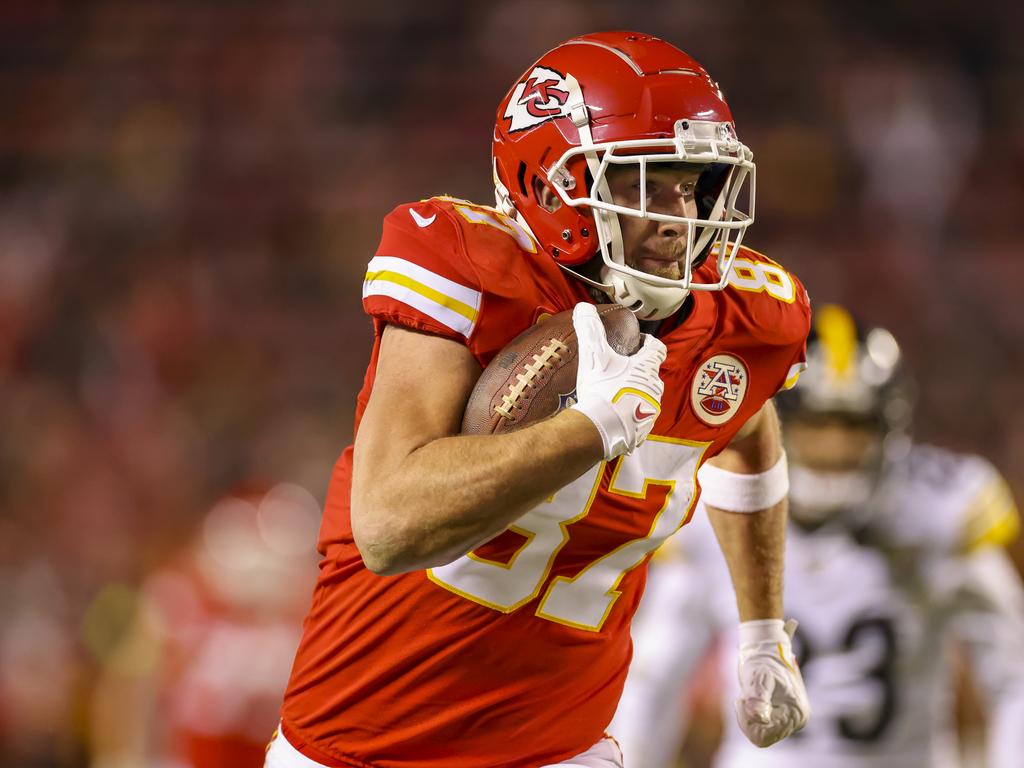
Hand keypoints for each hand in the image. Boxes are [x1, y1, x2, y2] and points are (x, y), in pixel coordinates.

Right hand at [570, 303, 666, 458]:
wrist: (601, 430)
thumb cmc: (601, 390)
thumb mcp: (593, 356)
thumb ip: (589, 330)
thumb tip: (584, 308)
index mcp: (647, 367)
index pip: (658, 348)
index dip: (649, 343)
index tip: (638, 342)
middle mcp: (655, 388)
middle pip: (651, 374)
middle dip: (638, 371)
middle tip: (619, 371)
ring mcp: (652, 411)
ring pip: (647, 397)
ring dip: (635, 394)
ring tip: (614, 395)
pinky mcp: (644, 430)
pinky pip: (640, 419)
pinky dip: (630, 416)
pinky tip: (614, 417)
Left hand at [735, 619, 810, 747]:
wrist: (766, 647)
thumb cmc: (763, 659)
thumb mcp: (759, 677)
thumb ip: (758, 698)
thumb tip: (758, 718)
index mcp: (796, 712)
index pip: (764, 736)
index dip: (747, 722)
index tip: (739, 700)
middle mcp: (797, 719)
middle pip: (763, 737)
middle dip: (748, 719)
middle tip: (742, 697)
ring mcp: (791, 718)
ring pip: (762, 733)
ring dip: (749, 717)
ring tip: (747, 696)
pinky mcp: (784, 715)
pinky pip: (763, 726)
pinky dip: (752, 715)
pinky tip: (751, 699)